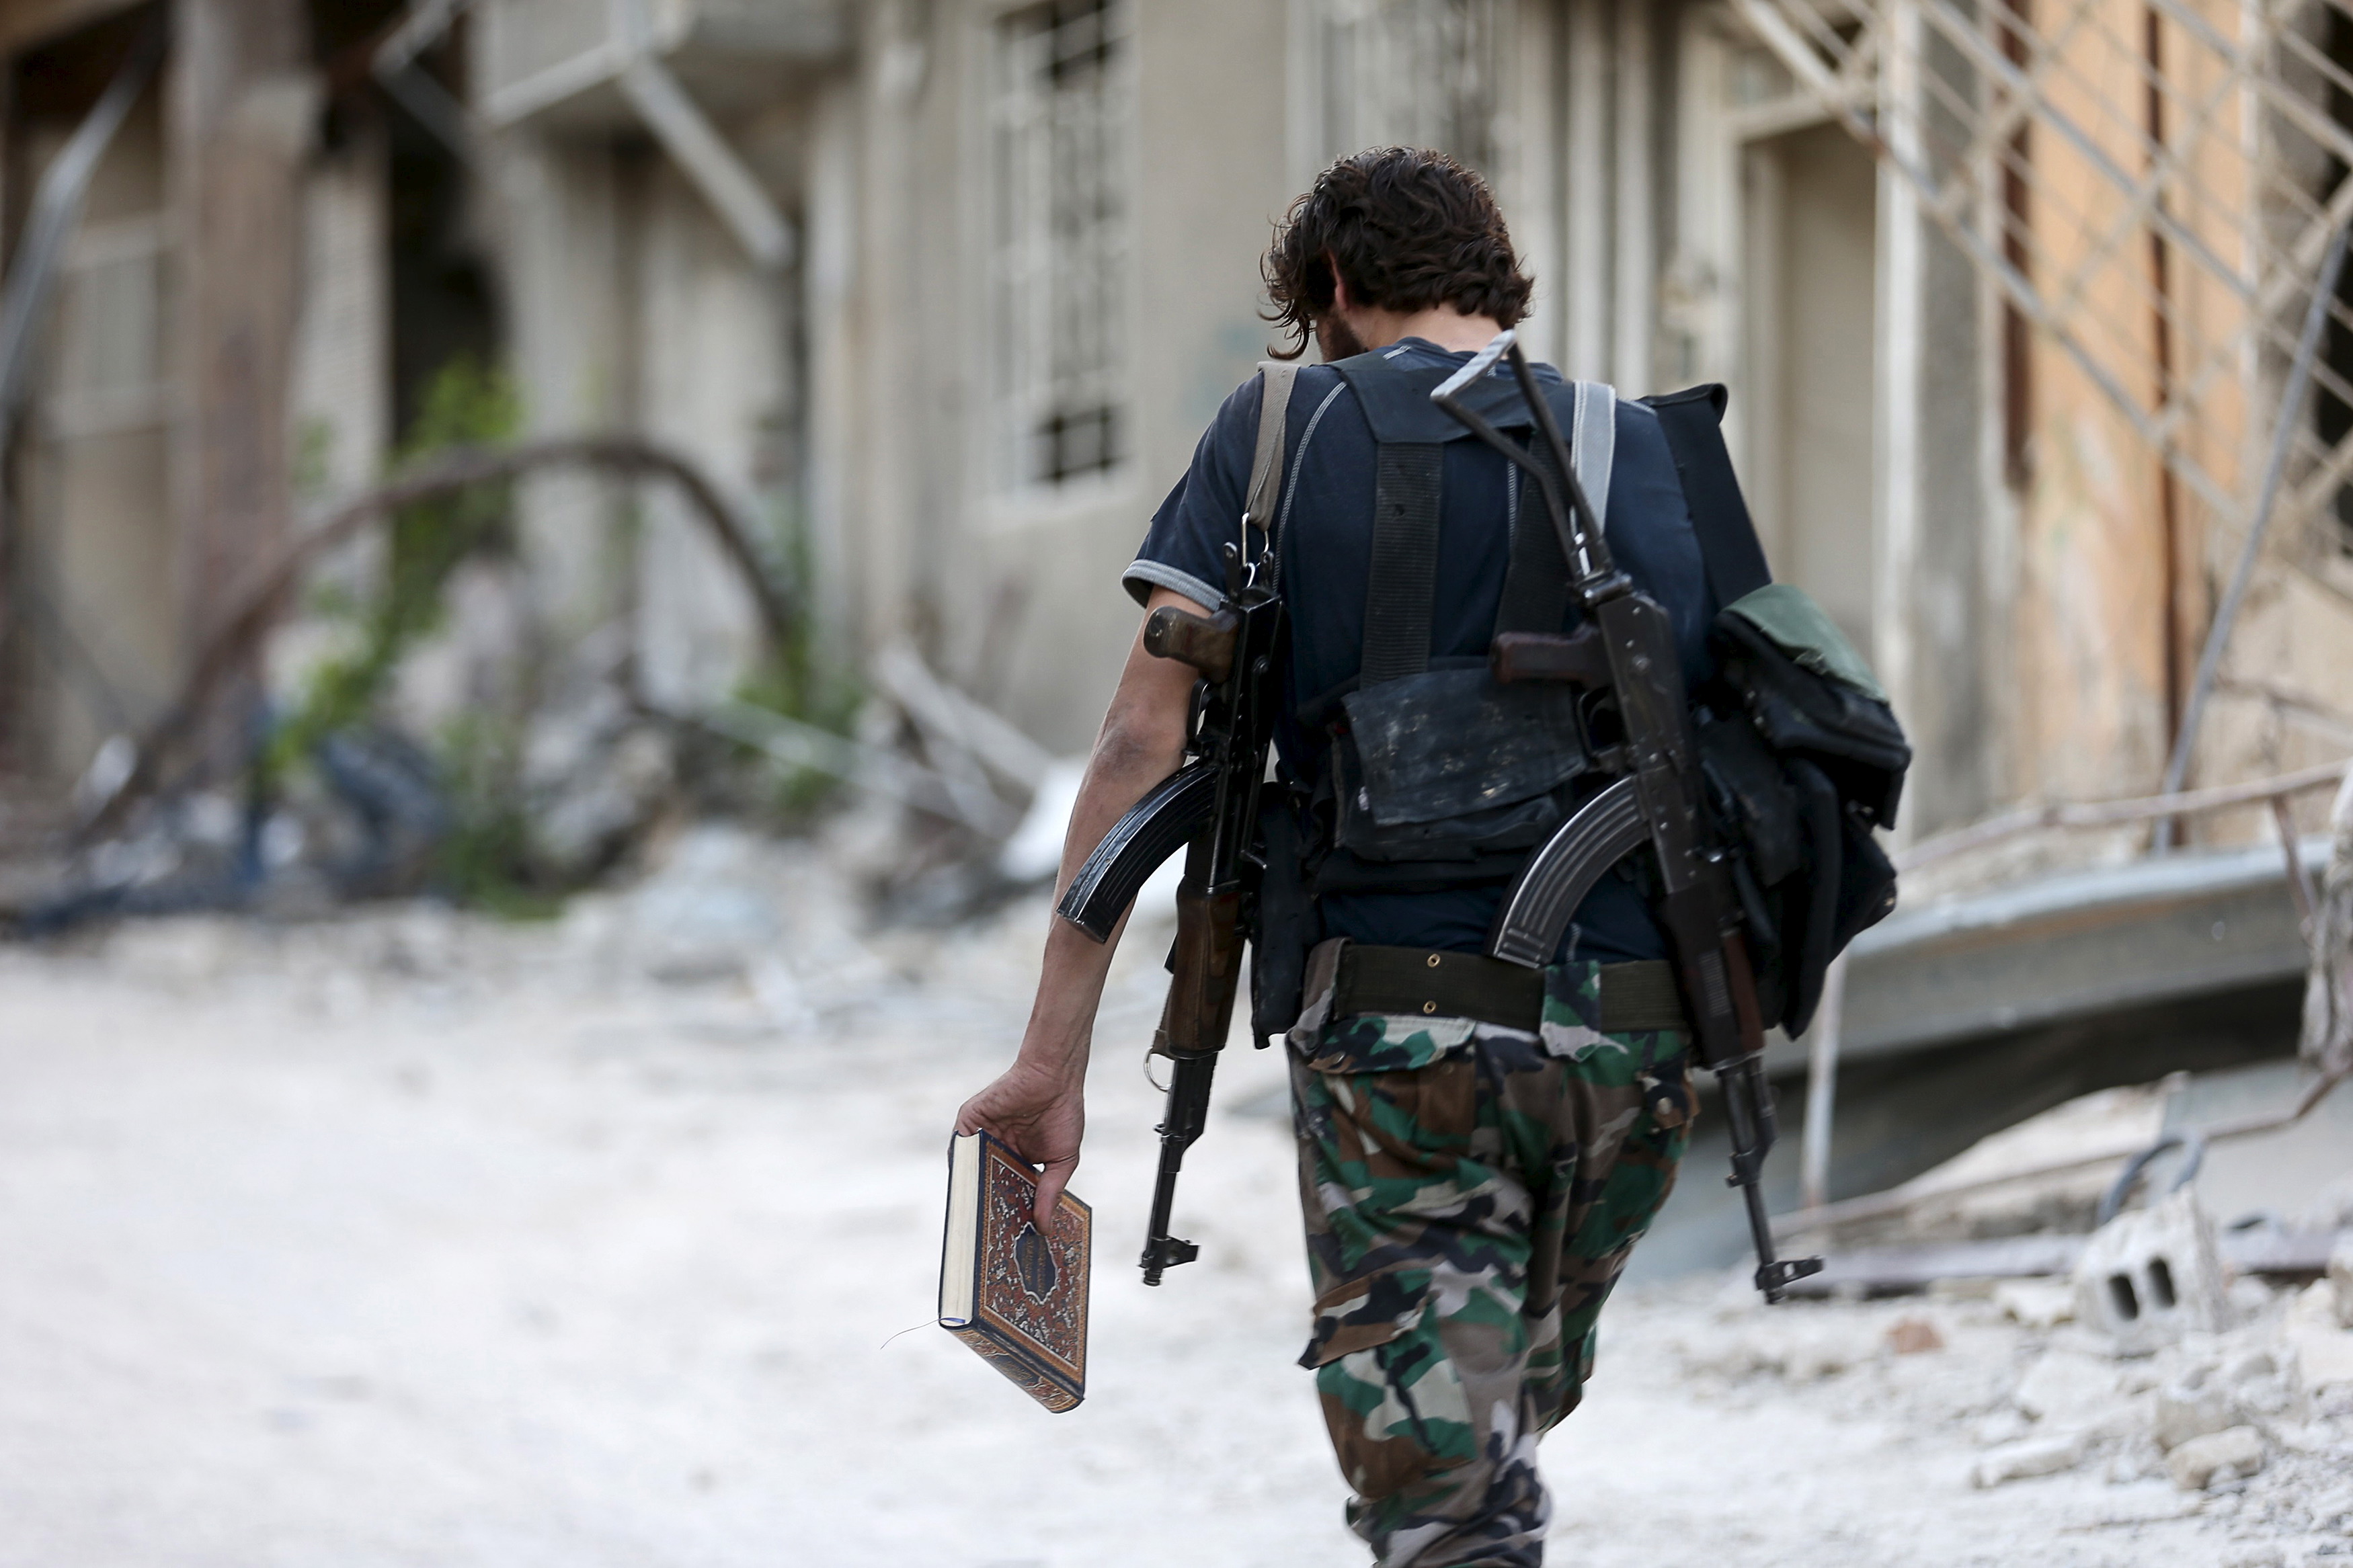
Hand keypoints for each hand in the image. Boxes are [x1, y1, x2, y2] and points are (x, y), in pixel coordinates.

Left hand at [955, 1060, 1083, 1226]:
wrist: (1055, 1077)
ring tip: (973, 1220)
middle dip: (984, 1207)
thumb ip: (1049, 1192)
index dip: (1005, 1213)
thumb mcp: (1061, 1161)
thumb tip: (1045, 1228)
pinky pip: (959, 1148)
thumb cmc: (1063, 1114)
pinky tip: (965, 1187)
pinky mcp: (970, 1121)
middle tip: (985, 1237)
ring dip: (969, 1191)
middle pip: (983, 1183)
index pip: (1004, 1192)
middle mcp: (995, 1150)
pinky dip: (959, 1166)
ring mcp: (981, 1136)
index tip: (1005, 1239)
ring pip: (969, 1169)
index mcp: (1016, 1161)